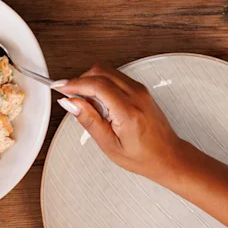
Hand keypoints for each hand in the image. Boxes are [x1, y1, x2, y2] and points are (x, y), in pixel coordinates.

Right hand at [58, 63, 188, 182]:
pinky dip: (102, 83)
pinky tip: (99, 101)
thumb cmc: (142, 156)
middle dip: (81, 79)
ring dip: (91, 80)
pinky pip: (116, 77)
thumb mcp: (109, 145)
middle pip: (101, 71)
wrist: (167, 155)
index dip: (75, 83)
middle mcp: (136, 94)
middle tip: (70, 96)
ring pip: (108, 71)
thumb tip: (71, 103)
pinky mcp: (141, 89)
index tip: (60, 87)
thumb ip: (89, 120)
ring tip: (86, 103)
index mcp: (127, 110)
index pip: (97, 85)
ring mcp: (140, 89)